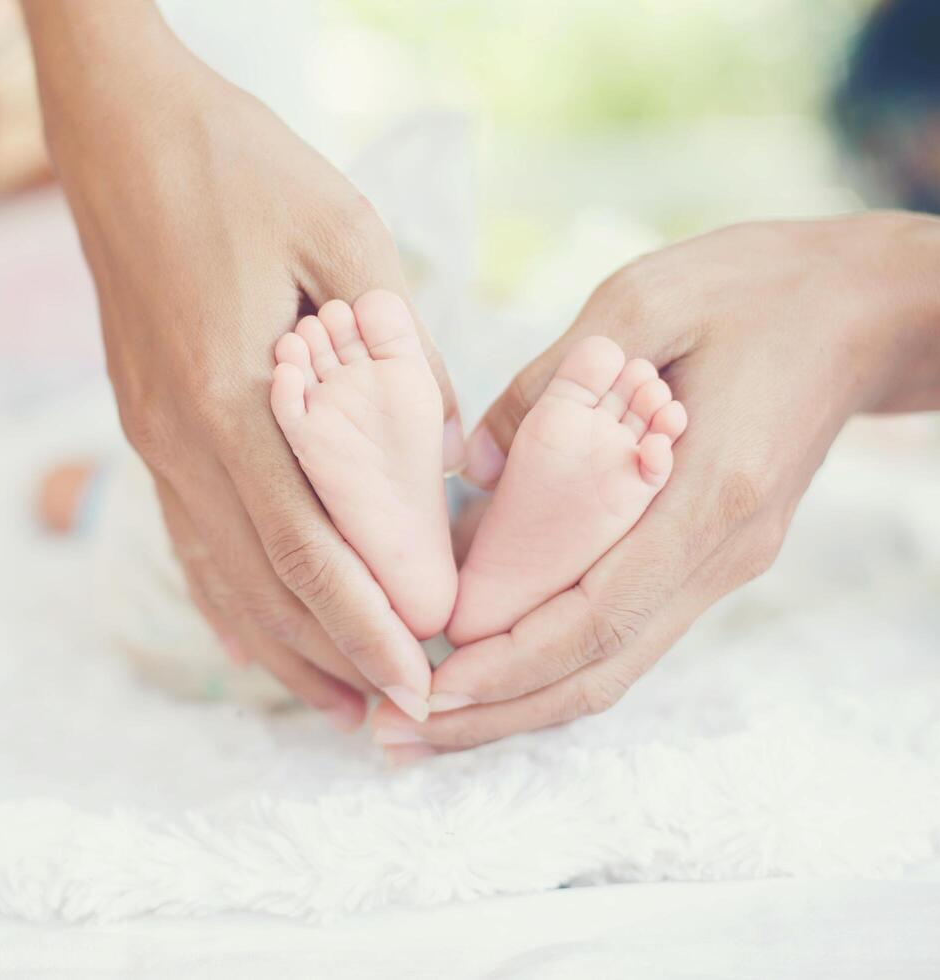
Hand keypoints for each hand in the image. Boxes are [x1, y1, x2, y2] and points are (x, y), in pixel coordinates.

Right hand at [22, 1, 466, 725]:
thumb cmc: (237, 165)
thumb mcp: (347, 236)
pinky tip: (259, 638)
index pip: (309, 547)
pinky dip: (229, 598)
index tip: (422, 680)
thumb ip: (397, 353)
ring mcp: (151, 437)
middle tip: (402, 716)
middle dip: (335, 659)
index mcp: (231, 395)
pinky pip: (187, 537)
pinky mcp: (144, 425)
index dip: (368, 625)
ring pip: (218, 574)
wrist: (118, 130)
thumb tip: (441, 456)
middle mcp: (179, 437)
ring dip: (282, 647)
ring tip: (340, 704)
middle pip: (262, 583)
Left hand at [372, 212, 939, 758]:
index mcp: (710, 493)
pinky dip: (552, 661)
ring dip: (519, 702)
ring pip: (614, 664)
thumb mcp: (641, 301)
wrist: (863, 309)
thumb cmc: (755, 288)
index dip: (511, 662)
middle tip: (399, 736)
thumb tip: (471, 471)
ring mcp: (722, 563)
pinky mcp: (708, 556)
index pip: (600, 612)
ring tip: (426, 722)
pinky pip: (625, 631)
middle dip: (498, 713)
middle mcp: (722, 551)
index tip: (431, 688)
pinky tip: (488, 668)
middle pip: (602, 669)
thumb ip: (552, 385)